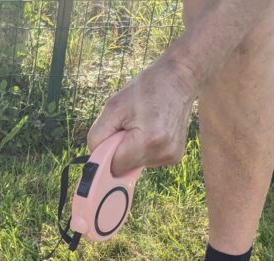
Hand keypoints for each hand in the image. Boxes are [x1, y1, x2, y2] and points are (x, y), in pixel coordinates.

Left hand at [87, 58, 198, 176]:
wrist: (178, 79)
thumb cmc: (145, 89)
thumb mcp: (112, 107)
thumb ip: (98, 137)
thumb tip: (95, 159)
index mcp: (147, 141)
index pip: (114, 167)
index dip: (108, 153)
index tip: (112, 138)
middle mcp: (162, 152)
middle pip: (125, 168)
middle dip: (120, 151)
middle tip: (128, 127)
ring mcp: (170, 156)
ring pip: (135, 166)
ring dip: (131, 150)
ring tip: (141, 126)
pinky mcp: (174, 156)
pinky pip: (147, 161)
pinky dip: (143, 149)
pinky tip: (151, 131)